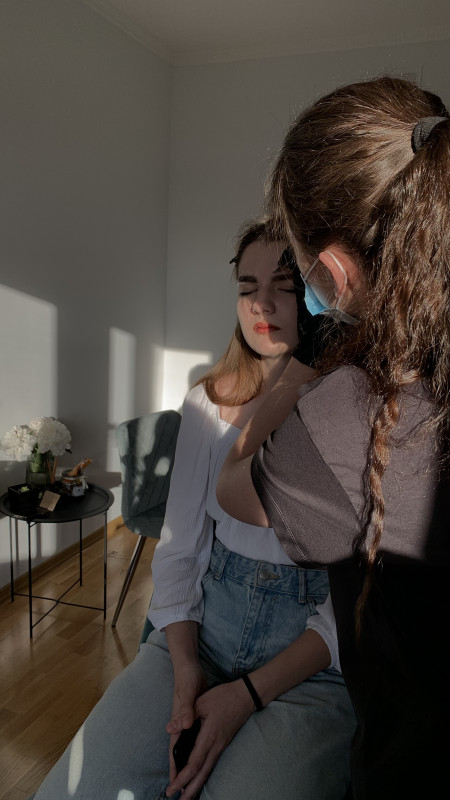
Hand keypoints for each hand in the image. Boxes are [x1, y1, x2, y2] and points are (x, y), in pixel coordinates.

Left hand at [165, 679, 254, 798]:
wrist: (246, 696)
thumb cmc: (223, 697)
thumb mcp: (202, 702)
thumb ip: (185, 717)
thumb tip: (169, 729)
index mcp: (208, 737)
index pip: (193, 764)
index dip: (182, 779)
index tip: (171, 788)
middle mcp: (215, 746)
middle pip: (201, 775)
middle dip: (189, 790)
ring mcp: (221, 747)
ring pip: (207, 771)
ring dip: (196, 785)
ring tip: (186, 796)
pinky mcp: (223, 745)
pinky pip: (211, 765)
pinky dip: (203, 775)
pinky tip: (198, 779)